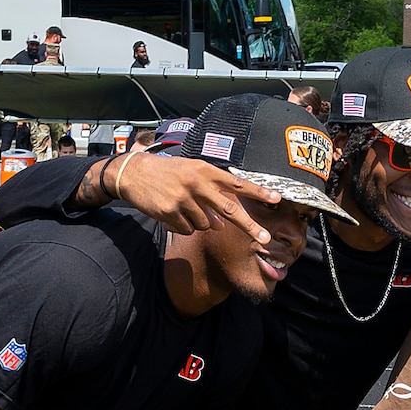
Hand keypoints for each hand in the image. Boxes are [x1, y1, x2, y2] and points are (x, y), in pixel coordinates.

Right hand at [117, 155, 278, 243]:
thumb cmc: (168, 173)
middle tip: (265, 239)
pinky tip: (173, 213)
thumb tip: (223, 224)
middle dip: (249, 226)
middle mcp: (197, 184)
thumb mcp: (191, 175)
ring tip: (184, 208)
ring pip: (206, 225)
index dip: (258, 192)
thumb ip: (211, 196)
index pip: (237, 183)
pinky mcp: (170, 212)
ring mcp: (183, 199)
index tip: (277, 198)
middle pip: (229, 209)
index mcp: (204, 171)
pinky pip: (188, 230)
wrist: (133, 173)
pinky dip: (184, 226)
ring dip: (200, 222)